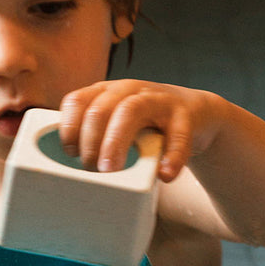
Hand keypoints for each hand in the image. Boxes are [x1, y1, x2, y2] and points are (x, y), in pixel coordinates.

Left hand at [59, 80, 211, 182]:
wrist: (196, 114)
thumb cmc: (146, 124)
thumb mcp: (117, 124)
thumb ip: (96, 140)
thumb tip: (70, 175)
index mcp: (106, 92)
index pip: (77, 102)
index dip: (69, 129)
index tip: (70, 154)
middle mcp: (129, 90)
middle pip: (99, 109)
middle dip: (90, 142)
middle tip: (91, 170)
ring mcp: (157, 99)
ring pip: (130, 111)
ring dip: (115, 142)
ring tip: (110, 170)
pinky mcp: (185, 115)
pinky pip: (177, 135)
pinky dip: (171, 156)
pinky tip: (164, 175)